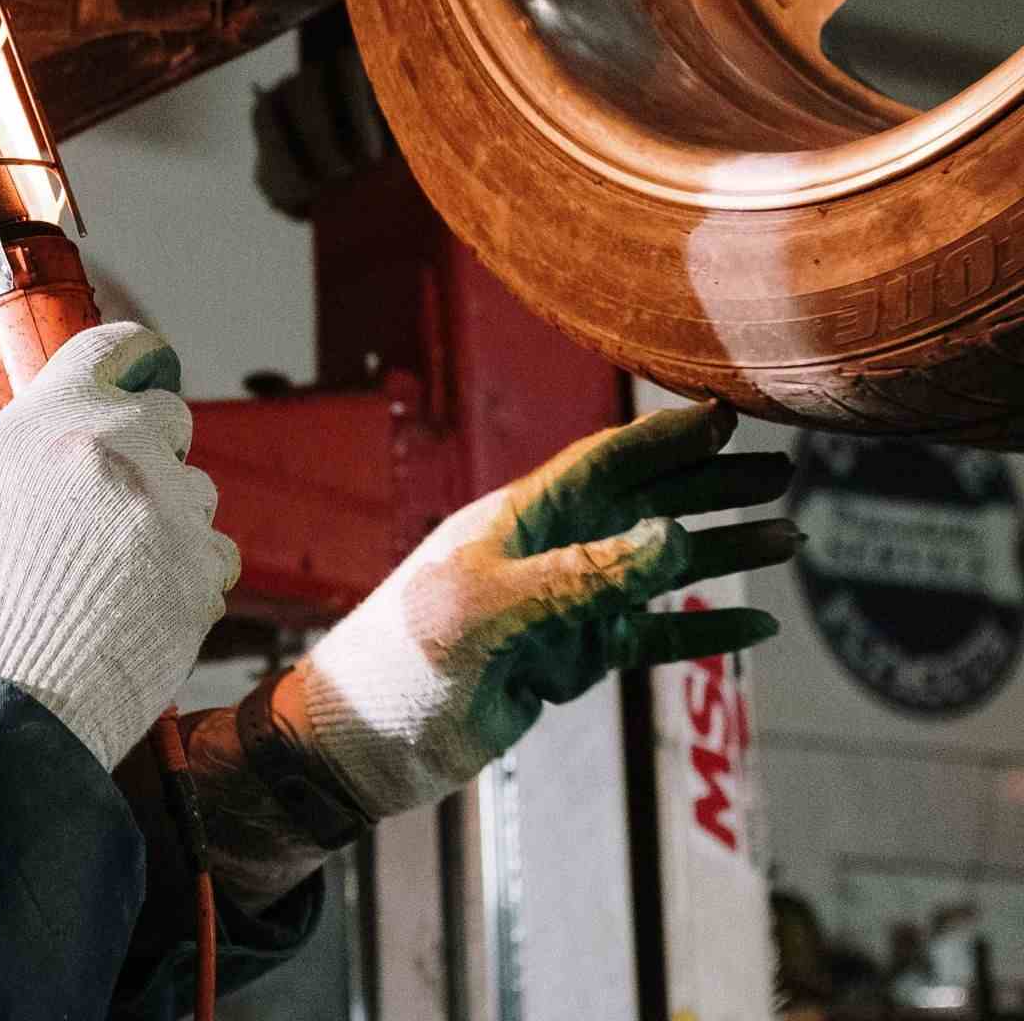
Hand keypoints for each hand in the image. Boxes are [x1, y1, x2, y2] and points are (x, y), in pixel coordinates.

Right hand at [0, 322, 240, 770]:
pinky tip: (143, 609)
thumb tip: (63, 439)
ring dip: (170, 519)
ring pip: (196, 490)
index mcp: (47, 418)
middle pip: (169, 416)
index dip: (137, 355)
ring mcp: (163, 507)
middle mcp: (112, 446)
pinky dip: (189, 576)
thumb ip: (34, 451)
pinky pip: (216, 553)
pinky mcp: (199, 569)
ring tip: (118, 576)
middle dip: (152, 450)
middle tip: (116, 502)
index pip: (114, 345)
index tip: (147, 365)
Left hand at [291, 401, 797, 819]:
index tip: (728, 413)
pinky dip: (703, 629)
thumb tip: (668, 534)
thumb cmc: (402, 660)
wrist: (365, 742)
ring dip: (720, 551)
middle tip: (784, 470)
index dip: (664, 436)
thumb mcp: (483, 610)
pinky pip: (649, 635)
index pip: (603, 461)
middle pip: (644, 503)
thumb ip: (576, 575)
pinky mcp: (568, 661)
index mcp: (516, 518)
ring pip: (657, 568)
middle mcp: (545, 551)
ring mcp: (561, 606)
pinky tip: (757, 626)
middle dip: (711, 483)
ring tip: (789, 537)